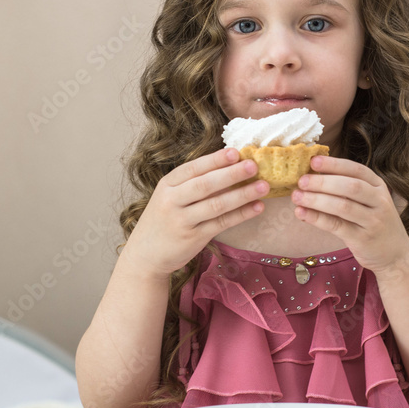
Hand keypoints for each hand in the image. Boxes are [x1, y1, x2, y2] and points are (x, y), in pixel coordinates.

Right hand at [123, 148, 270, 280]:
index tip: (235, 152)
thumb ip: (193, 184)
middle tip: (253, 165)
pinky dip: (241, 214)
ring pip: (216, 205)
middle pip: (205, 184)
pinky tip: (257, 207)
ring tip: (263, 187)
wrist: (145, 255)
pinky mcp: (193, 238)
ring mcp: (182, 221)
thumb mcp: (170, 197)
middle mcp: (172, 201)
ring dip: (242, 194)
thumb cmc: (164, 220)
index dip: (215, 160)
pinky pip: (221, 223)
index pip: (193, 168)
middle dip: (231, 174)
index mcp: (167, 185)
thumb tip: (230, 166)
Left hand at [290, 155, 408, 274]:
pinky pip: (337, 226)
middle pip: (349, 186)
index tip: (313, 161)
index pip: (356, 169)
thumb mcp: (370, 201)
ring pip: (342, 206)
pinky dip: (317, 218)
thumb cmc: (375, 223)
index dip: (334, 164)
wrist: (396, 255)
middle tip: (301, 181)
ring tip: (297, 196)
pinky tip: (302, 213)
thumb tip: (314, 175)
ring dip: (316, 200)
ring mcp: (373, 221)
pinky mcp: (363, 239)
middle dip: (323, 182)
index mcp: (378, 186)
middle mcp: (379, 201)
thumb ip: (349, 188)